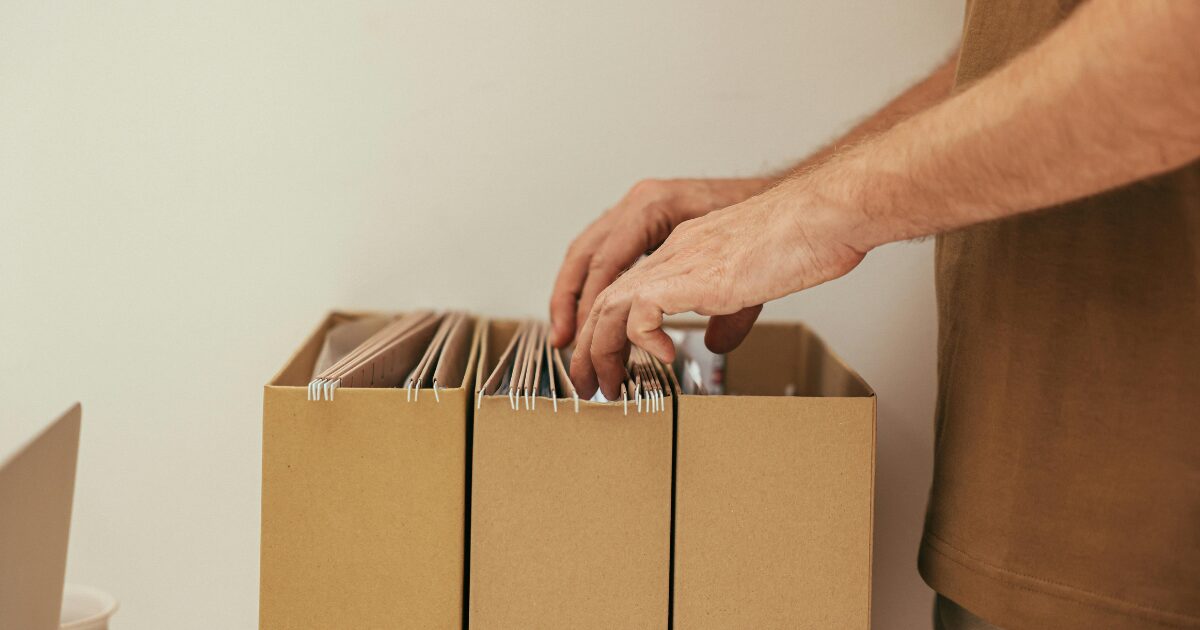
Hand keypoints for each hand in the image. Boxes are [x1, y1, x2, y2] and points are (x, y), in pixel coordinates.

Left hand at [569, 184, 868, 399]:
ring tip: (607, 385)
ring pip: (610, 305)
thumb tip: (715, 343)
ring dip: (600, 351)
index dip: (605, 329)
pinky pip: (641, 311)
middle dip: (588, 348)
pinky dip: (641, 339)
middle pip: (604, 298)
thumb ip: (727, 312)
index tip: (607, 364)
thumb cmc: (806, 239)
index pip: (625, 289)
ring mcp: (680, 261)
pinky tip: (663, 357)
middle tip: (589, 386)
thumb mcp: (755, 283)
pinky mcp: (693, 275)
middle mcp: (673, 252)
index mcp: (685, 251)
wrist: (824, 216)